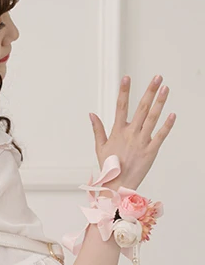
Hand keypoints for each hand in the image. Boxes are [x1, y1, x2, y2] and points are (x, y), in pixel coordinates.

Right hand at [89, 74, 175, 191]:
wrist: (118, 186)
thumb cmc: (109, 168)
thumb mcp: (100, 147)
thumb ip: (97, 129)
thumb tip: (92, 114)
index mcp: (117, 132)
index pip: (120, 106)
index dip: (124, 91)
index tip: (127, 77)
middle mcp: (130, 134)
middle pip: (141, 108)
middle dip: (150, 91)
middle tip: (157, 78)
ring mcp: (141, 142)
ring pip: (152, 118)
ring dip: (160, 102)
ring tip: (165, 88)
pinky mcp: (151, 151)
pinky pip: (160, 136)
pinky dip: (166, 125)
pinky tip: (172, 114)